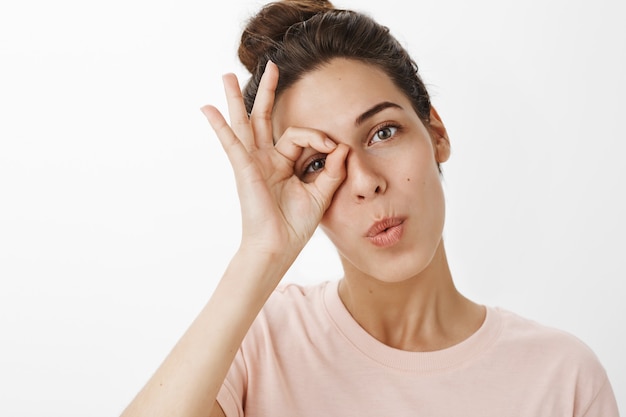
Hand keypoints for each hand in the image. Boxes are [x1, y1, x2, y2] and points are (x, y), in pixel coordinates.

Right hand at [201, 61, 347, 260]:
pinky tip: (208, 108)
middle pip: (264, 118)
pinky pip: (231, 143)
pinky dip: (220, 126)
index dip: (319, 137)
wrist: (278, 247)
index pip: (300, 136)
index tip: (334, 148)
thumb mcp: (321, 194)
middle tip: (271, 67)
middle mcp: (266, 159)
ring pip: (245, 123)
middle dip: (268, 92)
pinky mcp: (244, 169)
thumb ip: (332, 170)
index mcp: (283, 164)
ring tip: (227, 76)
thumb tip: (342, 146)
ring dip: (237, 99)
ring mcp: (253, 162)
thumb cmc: (295, 226)